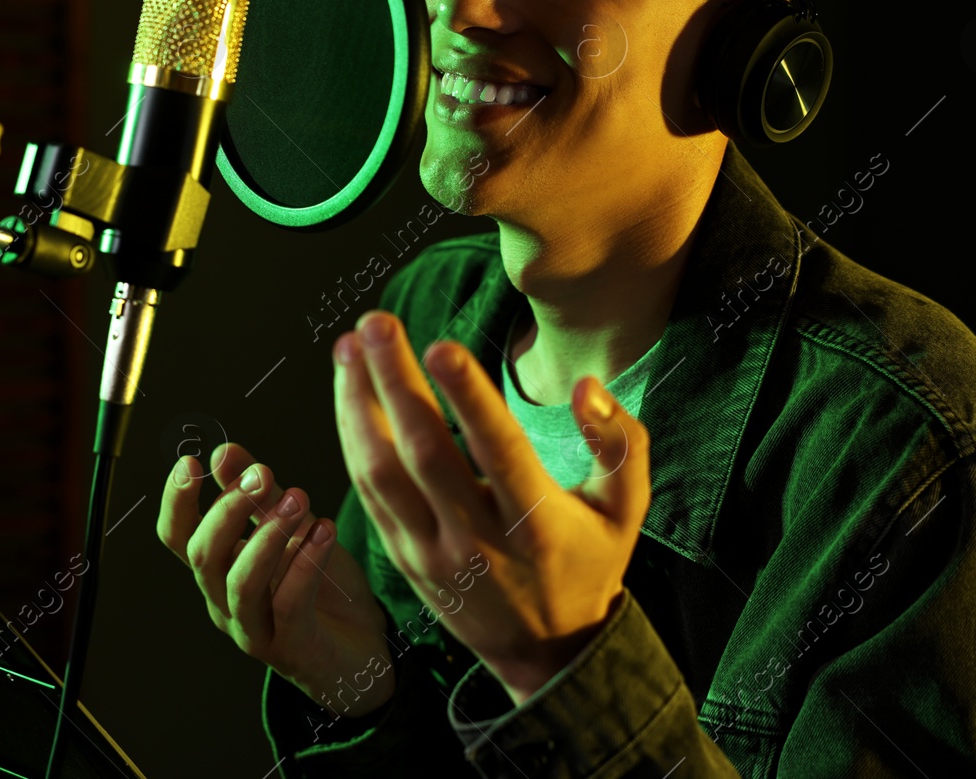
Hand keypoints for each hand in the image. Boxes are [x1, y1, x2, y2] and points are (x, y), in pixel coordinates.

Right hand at [157, 441, 394, 716]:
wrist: (366, 648)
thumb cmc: (325, 590)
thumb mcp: (294, 531)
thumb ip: (260, 497)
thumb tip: (222, 452)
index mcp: (219, 572)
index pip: (177, 538)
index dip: (176, 502)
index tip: (190, 462)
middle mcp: (226, 603)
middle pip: (203, 557)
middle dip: (228, 509)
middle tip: (262, 474)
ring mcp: (255, 630)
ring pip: (240, 584)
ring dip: (266, 536)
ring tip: (299, 500)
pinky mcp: (292, 649)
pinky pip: (289, 605)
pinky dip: (306, 565)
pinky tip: (326, 532)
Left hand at [334, 310, 650, 704]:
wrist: (547, 653)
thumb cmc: (589, 562)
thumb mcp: (626, 510)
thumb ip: (620, 443)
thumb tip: (588, 387)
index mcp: (536, 523)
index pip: (497, 451)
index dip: (467, 397)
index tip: (441, 345)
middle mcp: (477, 540)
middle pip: (423, 453)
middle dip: (394, 382)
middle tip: (376, 323)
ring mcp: (431, 551)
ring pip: (380, 472)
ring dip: (358, 404)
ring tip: (351, 345)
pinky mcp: (402, 556)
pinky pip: (368, 492)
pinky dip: (353, 437)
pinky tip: (349, 390)